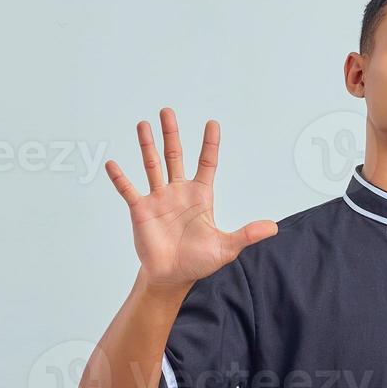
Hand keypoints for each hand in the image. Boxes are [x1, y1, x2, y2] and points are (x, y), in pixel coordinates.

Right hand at [104, 107, 276, 289]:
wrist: (172, 276)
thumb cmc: (198, 261)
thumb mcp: (226, 247)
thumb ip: (246, 235)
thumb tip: (273, 227)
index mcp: (200, 196)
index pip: (206, 163)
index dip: (209, 144)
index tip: (212, 123)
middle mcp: (178, 192)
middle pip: (175, 156)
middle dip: (171, 134)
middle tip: (167, 111)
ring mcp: (158, 199)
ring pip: (152, 166)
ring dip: (147, 146)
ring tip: (143, 125)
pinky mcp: (141, 210)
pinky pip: (128, 190)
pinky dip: (120, 178)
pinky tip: (113, 164)